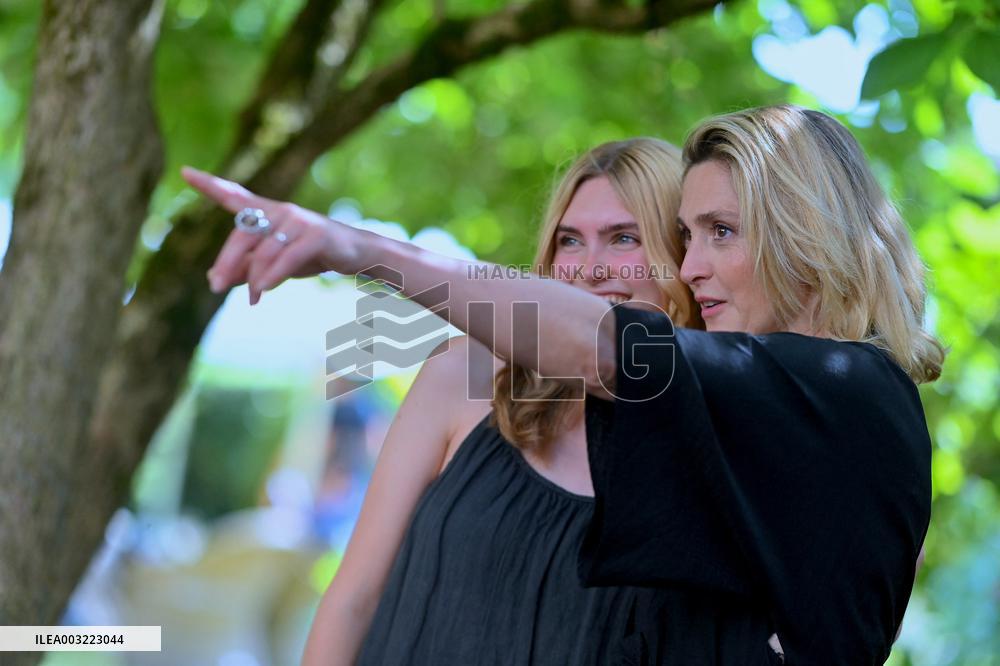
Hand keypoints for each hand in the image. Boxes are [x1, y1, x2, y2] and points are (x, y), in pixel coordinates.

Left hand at [182, 166, 364, 303]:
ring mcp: (298, 221)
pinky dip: (272, 276)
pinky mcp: (315, 235)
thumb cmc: (312, 254)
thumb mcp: (275, 262)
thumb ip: (246, 268)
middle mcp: (281, 211)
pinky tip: (263, 291)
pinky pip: (285, 258)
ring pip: (263, 252)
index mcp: (269, 213)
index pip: (236, 196)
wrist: (356, 253)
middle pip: (242, 235)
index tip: (185, 172)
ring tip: (253, 299)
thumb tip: (215, 280)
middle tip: (215, 287)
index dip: (210, 185)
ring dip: (253, 279)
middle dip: (226, 262)